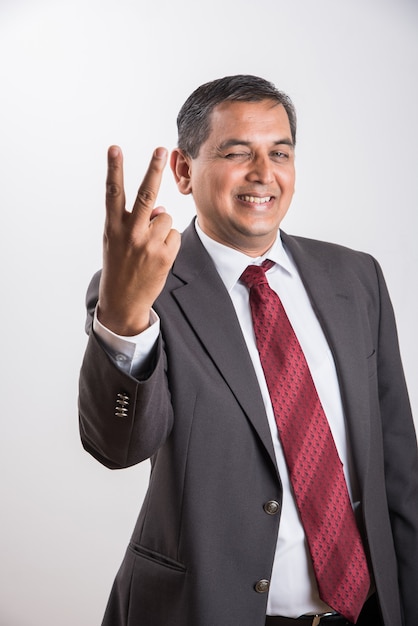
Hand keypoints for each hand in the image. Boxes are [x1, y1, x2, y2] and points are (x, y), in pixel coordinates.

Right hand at [97, 145, 180, 335]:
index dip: (114, 169)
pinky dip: (170, 243)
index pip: (113, 192)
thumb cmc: (120, 265)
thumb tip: (161, 209)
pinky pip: (174, 235)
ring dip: (162, 228)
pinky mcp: (164, 256)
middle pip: (146, 194)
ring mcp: (147, 244)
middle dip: (153, 169)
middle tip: (161, 149)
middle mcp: (129, 233)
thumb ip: (134, 221)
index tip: (114, 148)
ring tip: (150, 247)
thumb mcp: (119, 241)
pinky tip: (158, 257)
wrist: (123, 300)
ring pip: (166, 218)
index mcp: (113, 226)